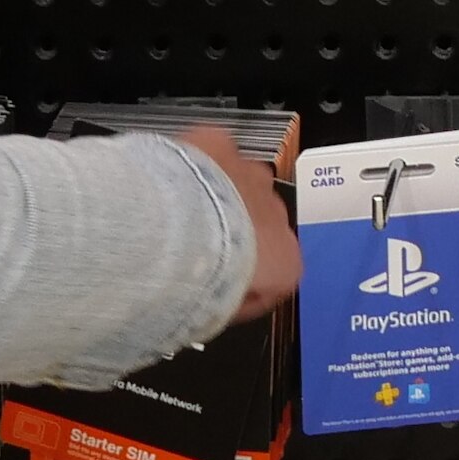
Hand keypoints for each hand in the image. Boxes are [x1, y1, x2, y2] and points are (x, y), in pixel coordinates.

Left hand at [173, 123, 301, 326]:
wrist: (175, 234)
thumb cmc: (199, 279)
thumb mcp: (219, 313)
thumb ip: (228, 302)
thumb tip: (211, 305)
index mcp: (286, 261)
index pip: (276, 273)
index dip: (245, 283)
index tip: (220, 291)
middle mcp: (277, 214)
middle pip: (259, 225)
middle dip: (234, 234)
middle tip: (195, 253)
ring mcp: (252, 176)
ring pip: (239, 186)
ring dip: (217, 199)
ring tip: (179, 220)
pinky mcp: (222, 146)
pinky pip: (213, 154)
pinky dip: (196, 165)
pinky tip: (171, 183)